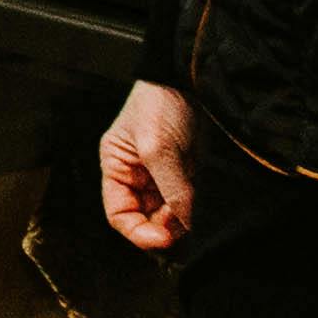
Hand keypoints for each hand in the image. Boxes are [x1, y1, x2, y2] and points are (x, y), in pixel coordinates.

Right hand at [97, 77, 201, 254]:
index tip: (162, 239)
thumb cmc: (160, 104)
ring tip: (191, 209)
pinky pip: (188, 203)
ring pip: (169, 215)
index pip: (119, 214)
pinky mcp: (186, 174)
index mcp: (117, 169)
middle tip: (181, 221)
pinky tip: (200, 206)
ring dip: (180, 220)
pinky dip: (193, 210)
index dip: (137, 232)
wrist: (191, 79)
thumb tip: (184, 222)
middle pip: (145, 219)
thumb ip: (170, 187)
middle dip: (162, 226)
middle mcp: (137, 177)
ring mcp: (162, 177)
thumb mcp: (158, 146)